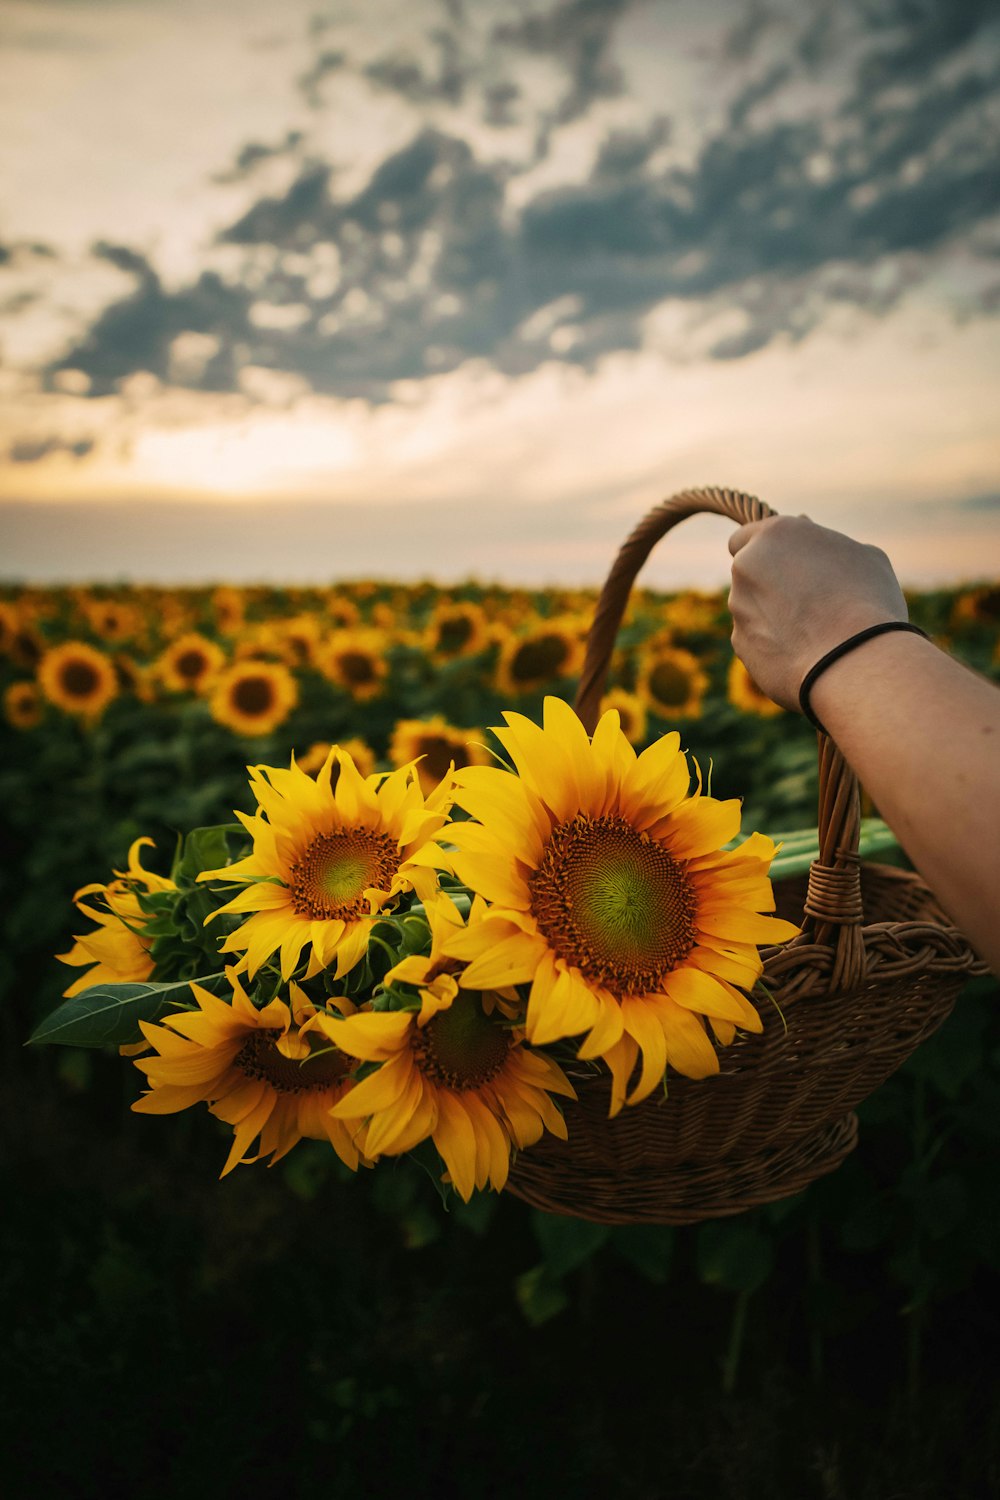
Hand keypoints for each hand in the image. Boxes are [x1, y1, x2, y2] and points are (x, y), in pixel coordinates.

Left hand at [727, 515, 907, 709]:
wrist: (854, 662)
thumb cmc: (868, 603)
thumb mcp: (865, 558)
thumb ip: (828, 544)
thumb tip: (810, 532)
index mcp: (774, 535)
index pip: (746, 537)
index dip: (766, 552)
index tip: (785, 564)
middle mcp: (746, 567)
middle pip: (749, 573)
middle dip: (769, 583)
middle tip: (808, 600)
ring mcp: (739, 607)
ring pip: (751, 608)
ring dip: (773, 615)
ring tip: (815, 632)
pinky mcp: (740, 644)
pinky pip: (755, 640)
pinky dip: (773, 644)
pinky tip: (805, 654)